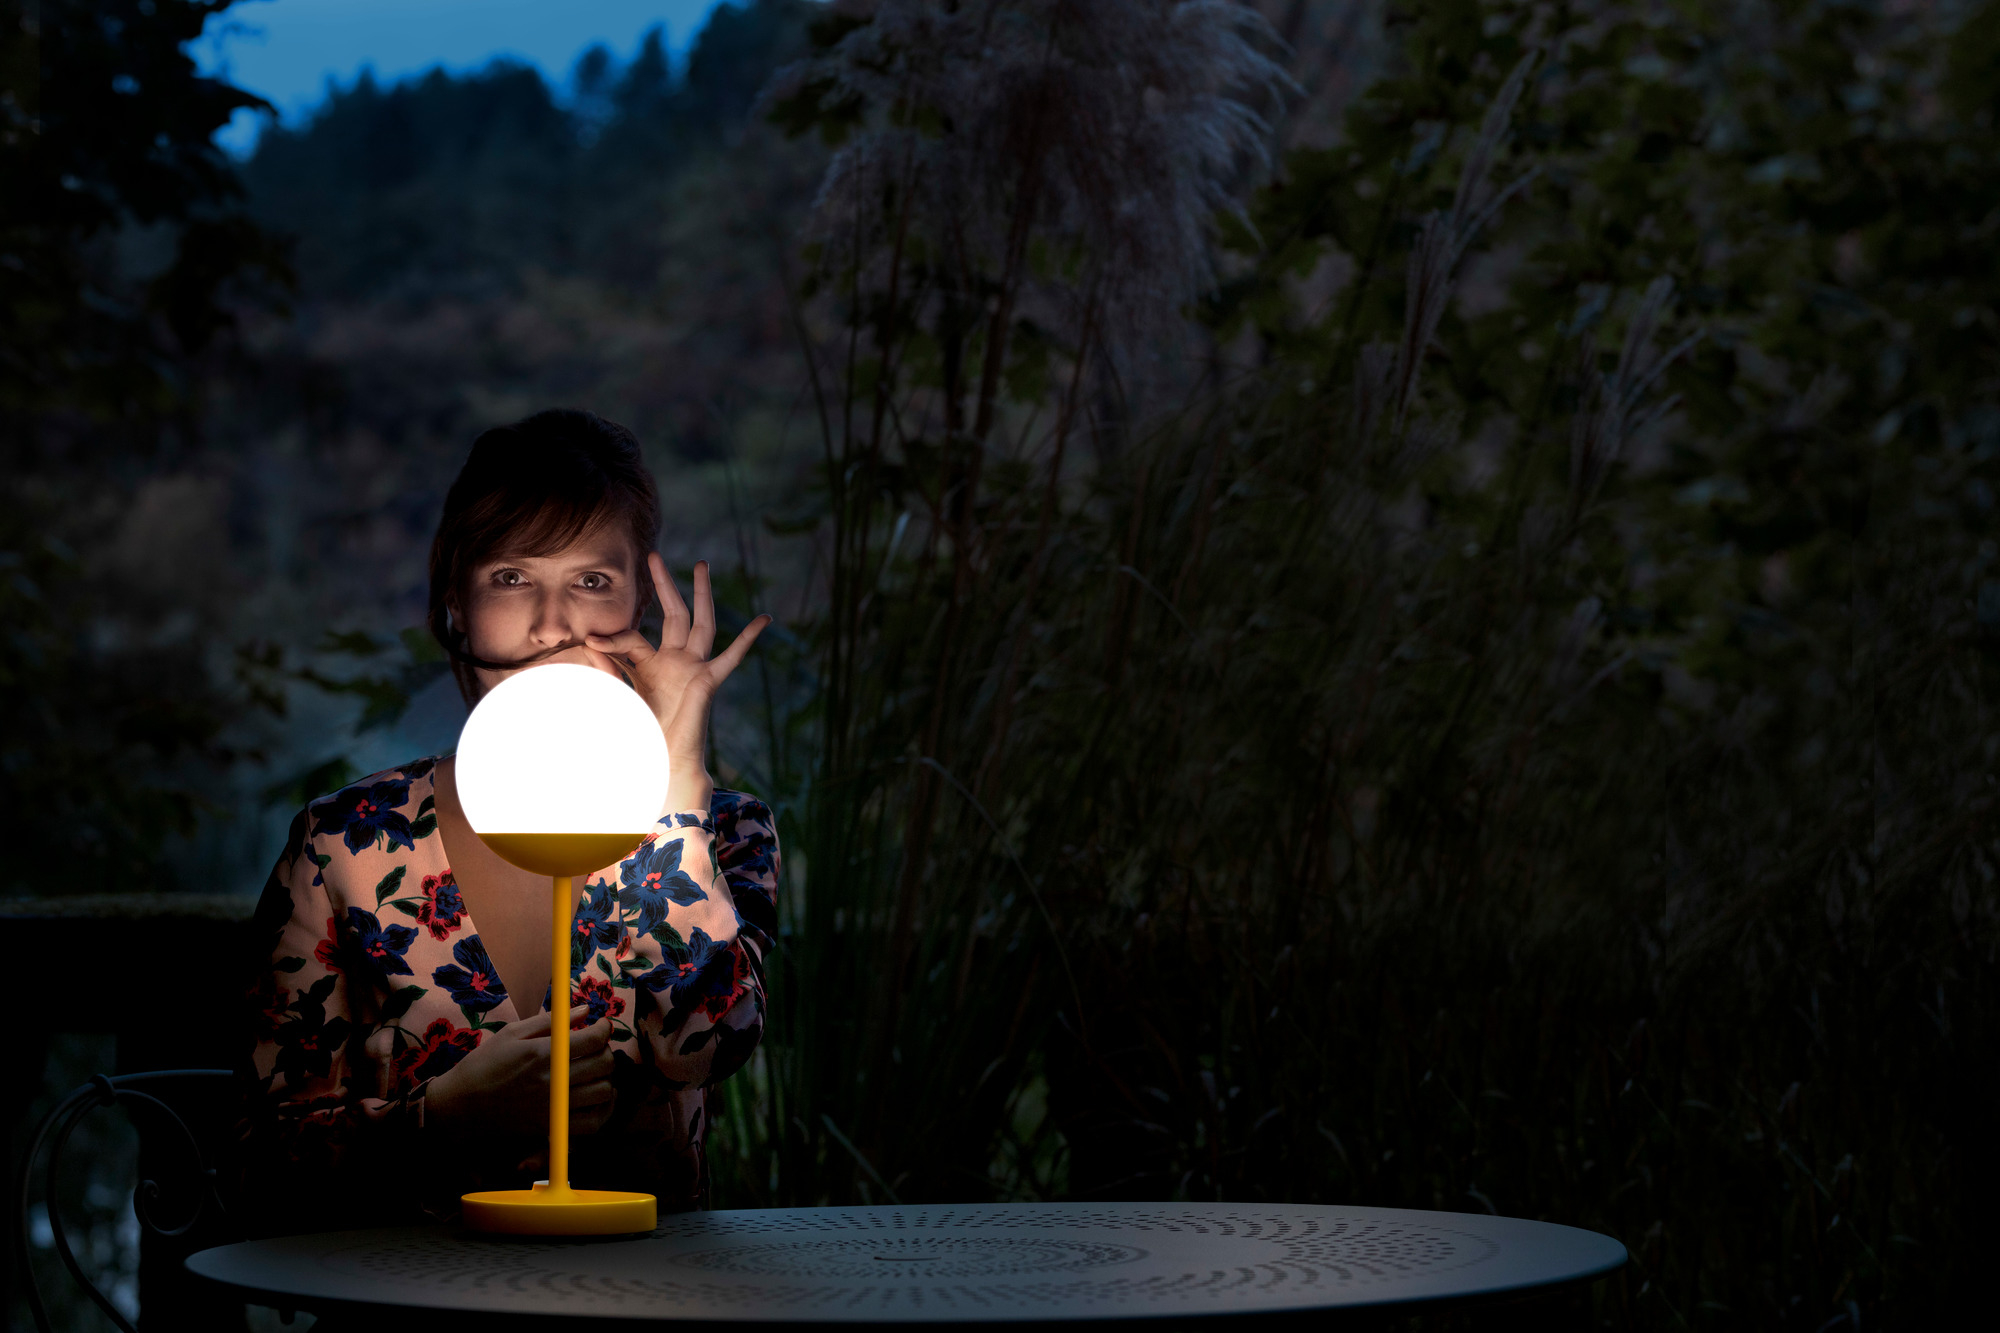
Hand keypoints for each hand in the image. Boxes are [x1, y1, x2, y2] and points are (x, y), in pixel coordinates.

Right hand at [426, 1007, 615, 1140]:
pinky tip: (591, 1099)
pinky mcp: (551, 1129)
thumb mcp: (512, 1033)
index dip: (604, 1029)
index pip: (594, 1039)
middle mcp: (553, 1082)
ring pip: (604, 1091)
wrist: (459, 1107)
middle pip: (604, 1063)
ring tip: (592, 1072)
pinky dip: (599, 1110)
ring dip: (604, 1078)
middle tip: (594, 1048)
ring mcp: (554, 1108)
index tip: (600, 1026)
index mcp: (543, 1054)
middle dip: (605, 1050)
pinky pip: (592, 1123)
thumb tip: (584, 1011)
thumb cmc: (484, 1065)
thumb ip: (551, 1022)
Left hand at [584, 555, 770, 809]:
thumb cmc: (640, 737)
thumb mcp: (618, 699)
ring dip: (701, 594)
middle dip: (664, 585)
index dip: (610, 639)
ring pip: (700, 623)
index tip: (587, 641)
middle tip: (653, 555)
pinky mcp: (708, 682)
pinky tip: (764, 618)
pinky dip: (748, 638)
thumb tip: (587, 645)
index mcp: (651, 667)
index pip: (632, 638)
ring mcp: (694, 669)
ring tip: (701, 564)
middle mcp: (675, 662)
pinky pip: (731, 657)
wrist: (661, 766)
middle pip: (672, 615)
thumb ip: (607, 672)